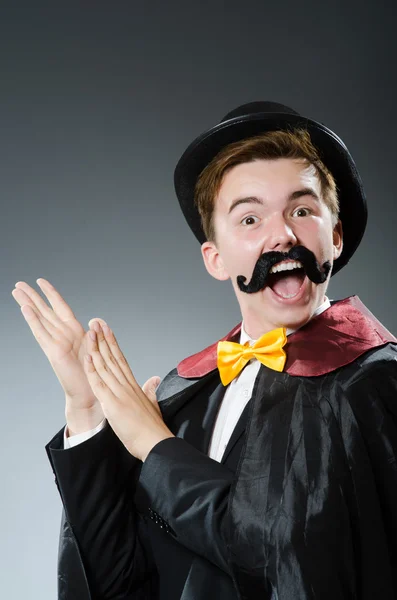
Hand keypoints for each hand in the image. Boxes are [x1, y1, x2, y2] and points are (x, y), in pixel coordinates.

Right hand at [12, 278, 104, 432]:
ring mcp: (57, 341)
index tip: (40, 281)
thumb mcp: (96, 348)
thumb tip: (94, 321)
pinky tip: (25, 309)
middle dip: (32, 296)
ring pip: (40, 317)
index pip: (60, 306)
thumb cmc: (94, 372)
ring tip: (16, 291)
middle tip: (18, 283)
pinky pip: (41, 332)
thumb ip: (93, 333)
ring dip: (28, 303)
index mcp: (75, 331)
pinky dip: (33, 320)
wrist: (91, 392)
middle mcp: (63, 334)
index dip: (51, 293)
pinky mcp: (54, 351)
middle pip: (45, 309)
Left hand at [83, 320, 173, 460]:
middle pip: (112, 357)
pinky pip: (100, 384)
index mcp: (134, 385)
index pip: (121, 359)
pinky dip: (93, 371)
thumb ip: (150, 390)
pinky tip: (88, 359)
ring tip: (89, 333)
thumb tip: (154, 380)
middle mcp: (127, 385)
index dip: (113, 343)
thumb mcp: (152, 404)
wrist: (156, 442)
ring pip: (105, 366)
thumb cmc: (152, 428)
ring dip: (96, 349)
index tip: (107, 330)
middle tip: (96, 323)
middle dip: (103, 339)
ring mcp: (120, 393)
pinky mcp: (113, 404)